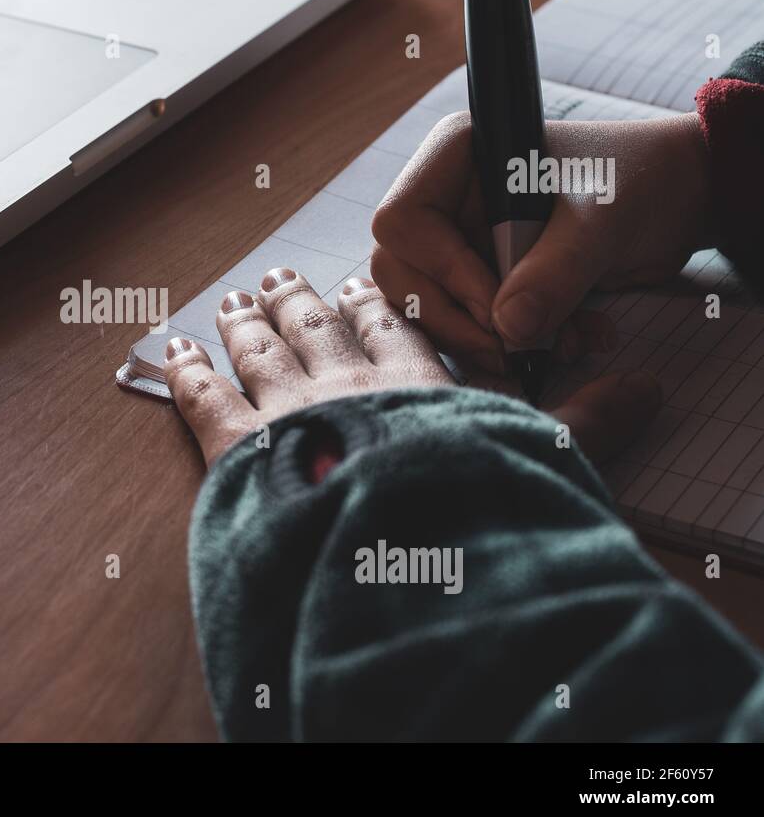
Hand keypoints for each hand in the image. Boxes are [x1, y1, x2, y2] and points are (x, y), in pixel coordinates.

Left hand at [163, 269, 661, 466]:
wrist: (395, 541)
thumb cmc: (466, 497)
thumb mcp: (534, 456)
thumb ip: (582, 421)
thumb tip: (644, 388)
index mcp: (412, 383)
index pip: (390, 329)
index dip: (371, 304)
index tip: (358, 285)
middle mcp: (346, 383)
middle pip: (316, 327)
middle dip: (298, 299)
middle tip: (280, 274)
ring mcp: (286, 410)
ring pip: (258, 350)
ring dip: (244, 322)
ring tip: (236, 299)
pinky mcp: (235, 447)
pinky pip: (201, 396)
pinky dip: (185, 371)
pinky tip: (172, 350)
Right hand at [370, 111, 711, 372]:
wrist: (682, 200)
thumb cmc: (640, 181)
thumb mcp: (601, 223)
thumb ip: (554, 272)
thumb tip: (507, 329)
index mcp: (456, 157)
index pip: (402, 221)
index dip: (443, 271)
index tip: (497, 305)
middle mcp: (443, 200)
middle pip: (401, 273)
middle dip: (459, 320)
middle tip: (517, 348)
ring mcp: (457, 242)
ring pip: (428, 308)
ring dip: (490, 340)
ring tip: (563, 344)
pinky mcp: (478, 279)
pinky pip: (465, 324)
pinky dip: (510, 344)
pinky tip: (564, 341)